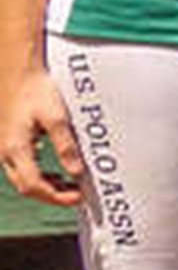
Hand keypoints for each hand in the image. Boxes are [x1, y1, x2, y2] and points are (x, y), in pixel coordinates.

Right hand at [1, 66, 82, 206]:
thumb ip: (66, 146)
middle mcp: (5, 152)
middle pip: (26, 186)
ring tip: (70, 185)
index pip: (34, 185)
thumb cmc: (37, 90)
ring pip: (21, 177)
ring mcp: (3, 147)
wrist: (19, 72)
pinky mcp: (7, 141)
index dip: (56, 196)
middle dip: (51, 194)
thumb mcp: (57, 117)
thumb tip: (76, 172)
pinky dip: (38, 173)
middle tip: (76, 195)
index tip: (78, 198)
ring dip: (45, 185)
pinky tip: (56, 170)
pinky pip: (20, 166)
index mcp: (15, 148)